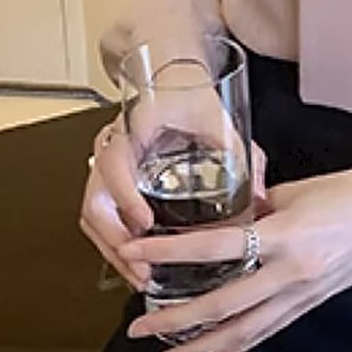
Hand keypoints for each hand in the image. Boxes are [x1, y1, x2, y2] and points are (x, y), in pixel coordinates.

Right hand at [80, 60, 266, 290]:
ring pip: (92, 212)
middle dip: (115, 242)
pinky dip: (113, 239)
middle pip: (94, 200)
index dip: (124, 195)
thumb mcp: (218, 118)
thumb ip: (242, 154)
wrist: (168, 75)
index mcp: (135, 125)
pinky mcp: (110, 175)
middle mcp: (112, 144)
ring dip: (112, 248)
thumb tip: (259, 196)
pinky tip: (136, 259)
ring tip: (140, 276)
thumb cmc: (189, 92)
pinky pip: (100, 211)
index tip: (144, 222)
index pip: (115, 162)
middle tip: (143, 270)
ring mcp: (106, 160)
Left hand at [120, 159, 351, 351]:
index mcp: (287, 233)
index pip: (214, 246)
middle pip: (222, 305)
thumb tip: (232, 217)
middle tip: (140, 326)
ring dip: (201, 347)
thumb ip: (261, 205)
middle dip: (175, 320)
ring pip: (243, 330)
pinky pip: (270, 328)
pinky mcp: (315, 300)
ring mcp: (304, 291)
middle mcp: (292, 271)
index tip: (135, 252)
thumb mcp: (302, 189)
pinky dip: (241, 344)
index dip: (169, 252)